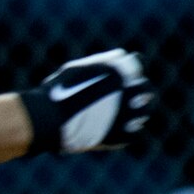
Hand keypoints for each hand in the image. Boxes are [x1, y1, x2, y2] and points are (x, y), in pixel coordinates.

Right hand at [20, 48, 154, 155]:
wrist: (47, 119)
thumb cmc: (56, 91)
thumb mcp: (76, 68)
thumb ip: (101, 63)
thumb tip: (119, 57)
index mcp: (117, 69)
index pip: (137, 63)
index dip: (130, 69)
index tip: (124, 75)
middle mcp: (127, 90)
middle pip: (145, 87)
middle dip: (138, 90)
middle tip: (129, 95)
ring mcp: (126, 114)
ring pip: (145, 110)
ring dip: (138, 110)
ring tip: (125, 113)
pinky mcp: (121, 135)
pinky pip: (134, 133)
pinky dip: (129, 131)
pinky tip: (118, 129)